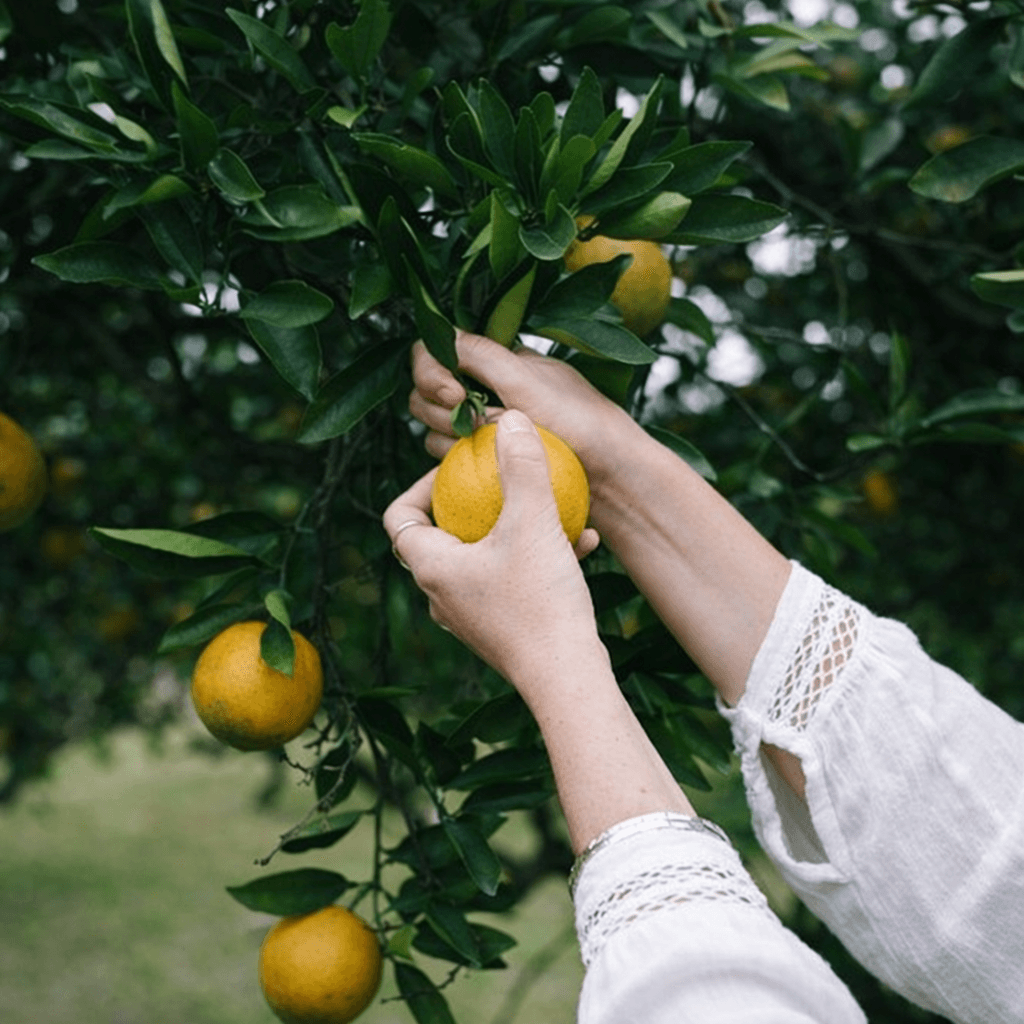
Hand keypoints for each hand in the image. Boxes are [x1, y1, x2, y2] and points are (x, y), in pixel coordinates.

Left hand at [384, 409, 603, 695]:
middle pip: (441, 534)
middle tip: (505, 480)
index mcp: (431, 566)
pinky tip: (582, 542)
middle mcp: (441, 594)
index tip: (460, 466)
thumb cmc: (540, 601)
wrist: (568, 679)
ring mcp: (470, 617)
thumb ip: (522, 466)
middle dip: (475, 502)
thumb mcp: (533, 521)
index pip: (400, 515)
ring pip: (483, 557)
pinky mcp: (502, 631)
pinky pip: (511, 581)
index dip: (420, 483)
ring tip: (552, 507)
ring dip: (515, 528)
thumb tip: (510, 418)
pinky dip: (537, 558)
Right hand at [408, 330, 641, 491]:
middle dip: (441, 409)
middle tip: (479, 422)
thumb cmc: (579, 422)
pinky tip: (487, 469)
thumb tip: (442, 334)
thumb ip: (481, 355)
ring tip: (491, 445)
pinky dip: (459, 462)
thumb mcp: (528, 381)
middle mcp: (483, 392)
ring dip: (451, 438)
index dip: (432, 372)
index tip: (457, 394)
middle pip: (423, 393)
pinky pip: (446, 461)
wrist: (608, 476)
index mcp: (495, 362)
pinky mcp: (483, 463)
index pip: (435, 353)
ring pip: (431, 429)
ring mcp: (480, 429)